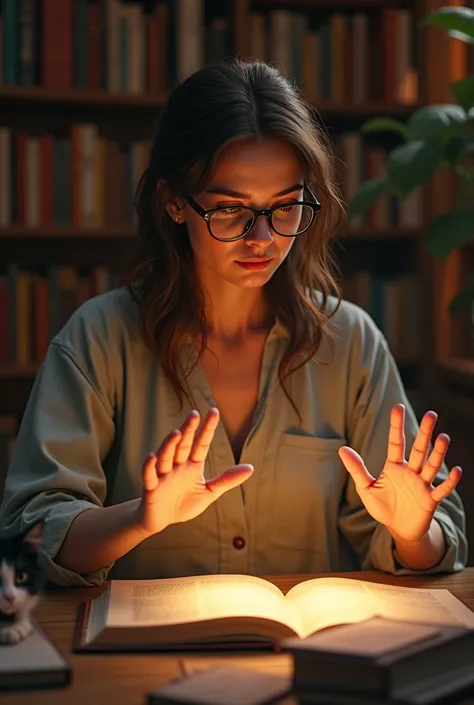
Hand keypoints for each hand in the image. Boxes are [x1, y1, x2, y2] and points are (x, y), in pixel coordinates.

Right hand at [135, 408, 253, 535]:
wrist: (162, 520)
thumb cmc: (185, 503)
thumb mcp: (209, 491)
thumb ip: (227, 480)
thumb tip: (251, 467)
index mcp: (192, 465)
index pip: (201, 444)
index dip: (207, 429)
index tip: (214, 411)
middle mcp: (177, 466)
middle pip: (183, 445)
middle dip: (188, 430)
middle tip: (194, 414)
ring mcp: (163, 475)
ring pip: (166, 457)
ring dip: (170, 445)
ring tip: (177, 433)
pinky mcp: (151, 488)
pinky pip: (149, 475)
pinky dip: (149, 466)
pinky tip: (152, 456)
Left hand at [338, 403, 461, 541]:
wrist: (398, 528)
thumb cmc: (383, 506)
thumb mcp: (366, 488)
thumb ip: (357, 469)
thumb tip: (342, 449)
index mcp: (394, 466)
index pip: (396, 442)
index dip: (396, 425)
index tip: (398, 406)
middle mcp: (411, 471)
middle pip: (418, 449)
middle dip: (424, 432)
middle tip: (431, 414)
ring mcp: (422, 485)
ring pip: (432, 465)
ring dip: (438, 453)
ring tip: (444, 438)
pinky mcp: (430, 500)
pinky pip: (442, 490)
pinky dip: (450, 482)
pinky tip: (457, 471)